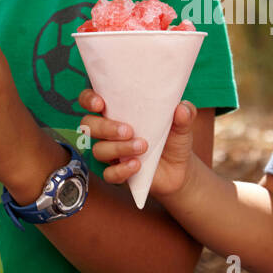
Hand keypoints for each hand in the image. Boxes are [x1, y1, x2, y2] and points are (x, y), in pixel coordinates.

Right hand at [77, 89, 196, 198]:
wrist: (179, 168)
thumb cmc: (173, 138)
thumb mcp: (182, 124)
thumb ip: (184, 114)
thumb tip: (182, 109)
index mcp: (118, 110)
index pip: (91, 100)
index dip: (89, 99)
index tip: (100, 103)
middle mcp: (108, 130)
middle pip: (88, 125)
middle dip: (105, 127)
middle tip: (128, 130)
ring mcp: (110, 152)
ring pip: (98, 149)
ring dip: (118, 148)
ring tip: (142, 147)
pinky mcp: (116, 172)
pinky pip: (108, 174)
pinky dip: (121, 170)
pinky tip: (137, 165)